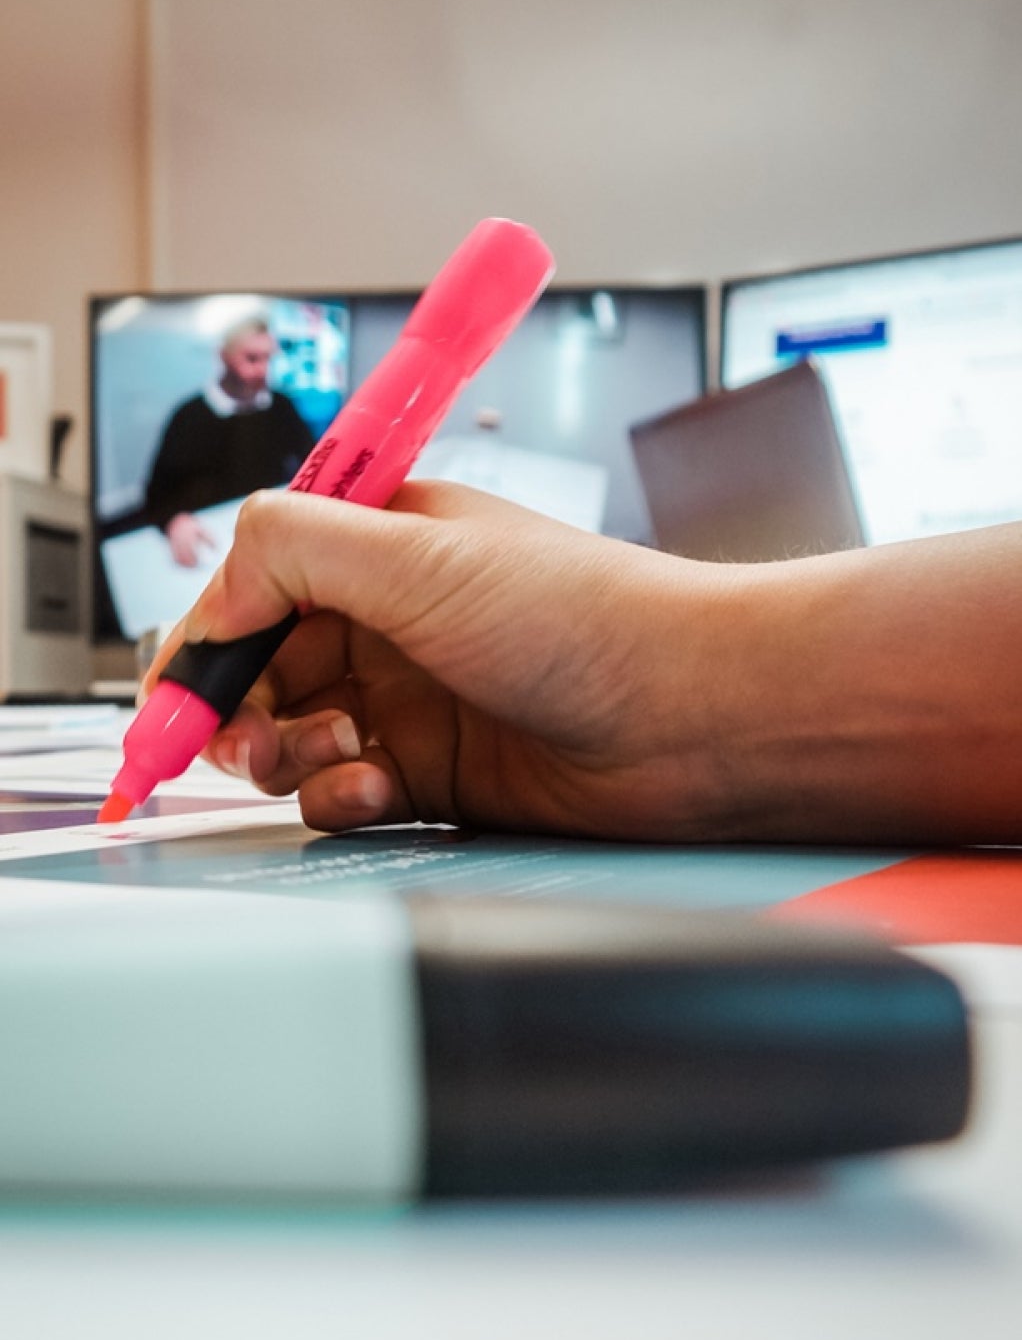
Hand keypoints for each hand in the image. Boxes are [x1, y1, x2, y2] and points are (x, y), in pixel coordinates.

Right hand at [148, 482, 743, 837]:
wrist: (694, 718)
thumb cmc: (582, 619)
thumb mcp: (416, 555)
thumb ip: (290, 548)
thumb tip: (213, 585)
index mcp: (382, 543)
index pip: (254, 586)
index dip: (203, 646)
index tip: (166, 709)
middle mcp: (392, 618)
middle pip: (262, 669)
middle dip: (232, 711)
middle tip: (232, 746)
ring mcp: (414, 699)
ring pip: (295, 736)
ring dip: (286, 755)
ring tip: (325, 757)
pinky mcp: (438, 774)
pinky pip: (348, 790)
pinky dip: (342, 796)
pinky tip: (377, 789)